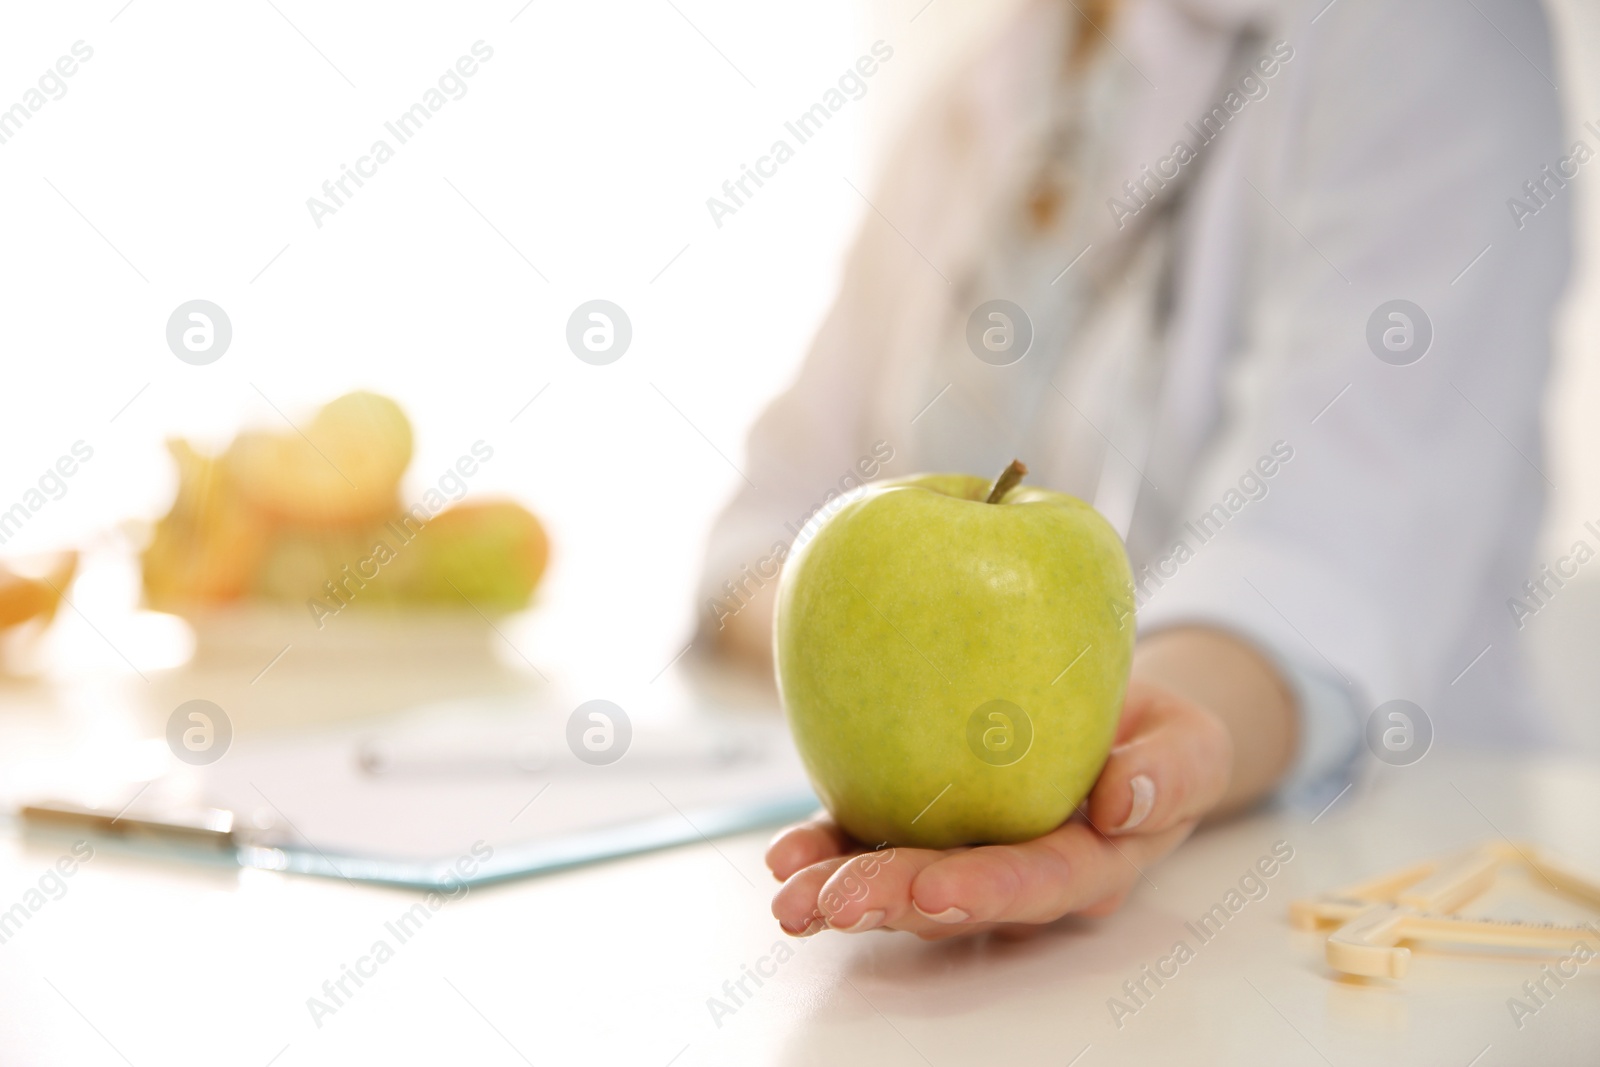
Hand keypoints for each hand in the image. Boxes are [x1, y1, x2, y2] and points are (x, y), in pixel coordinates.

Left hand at [765, 678, 1232, 938]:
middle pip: (957, 897)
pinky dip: (827, 849)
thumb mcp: (1191, 741)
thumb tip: (1123, 803)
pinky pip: (872, 841)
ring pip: (904, 880)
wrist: (1117, 717)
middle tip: (833, 901)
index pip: (1041, 883)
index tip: (936, 890)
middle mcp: (1021, 873)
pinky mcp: (923, 824)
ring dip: (844, 890)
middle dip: (892, 901)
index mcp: (1092, 863)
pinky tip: (785, 856)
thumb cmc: (1155, 735)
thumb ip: (1174, 773)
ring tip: (790, 893)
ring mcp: (966, 853)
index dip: (988, 890)